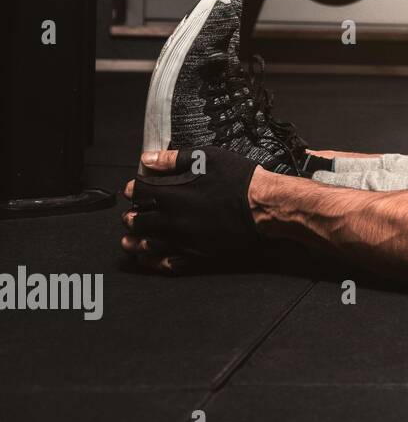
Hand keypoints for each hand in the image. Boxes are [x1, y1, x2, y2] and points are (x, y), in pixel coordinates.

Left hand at [121, 147, 262, 272]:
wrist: (265, 207)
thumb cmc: (239, 180)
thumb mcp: (207, 158)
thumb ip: (173, 159)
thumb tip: (147, 159)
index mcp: (172, 195)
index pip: (139, 192)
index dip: (133, 189)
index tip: (134, 189)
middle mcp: (173, 220)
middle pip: (138, 222)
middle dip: (131, 218)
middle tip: (130, 216)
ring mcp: (184, 240)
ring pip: (148, 245)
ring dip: (135, 242)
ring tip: (128, 242)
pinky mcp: (197, 255)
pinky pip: (168, 263)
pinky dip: (155, 262)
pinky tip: (150, 259)